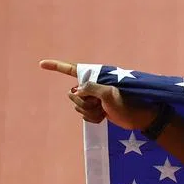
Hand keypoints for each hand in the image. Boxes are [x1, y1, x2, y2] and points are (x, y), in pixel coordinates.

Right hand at [39, 59, 158, 129]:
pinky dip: (93, 119)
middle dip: (83, 103)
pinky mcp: (97, 110)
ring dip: (90, 112)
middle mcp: (93, 87)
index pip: (73, 70)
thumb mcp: (109, 94)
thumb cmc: (129, 104)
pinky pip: (85, 116)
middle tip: (99, 105)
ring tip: (105, 111)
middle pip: (73, 94)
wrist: (141, 119)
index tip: (41, 64)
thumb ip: (91, 89)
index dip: (56, 66)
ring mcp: (94, 99)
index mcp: (96, 78)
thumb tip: (78, 92)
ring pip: (78, 107)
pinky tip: (104, 117)